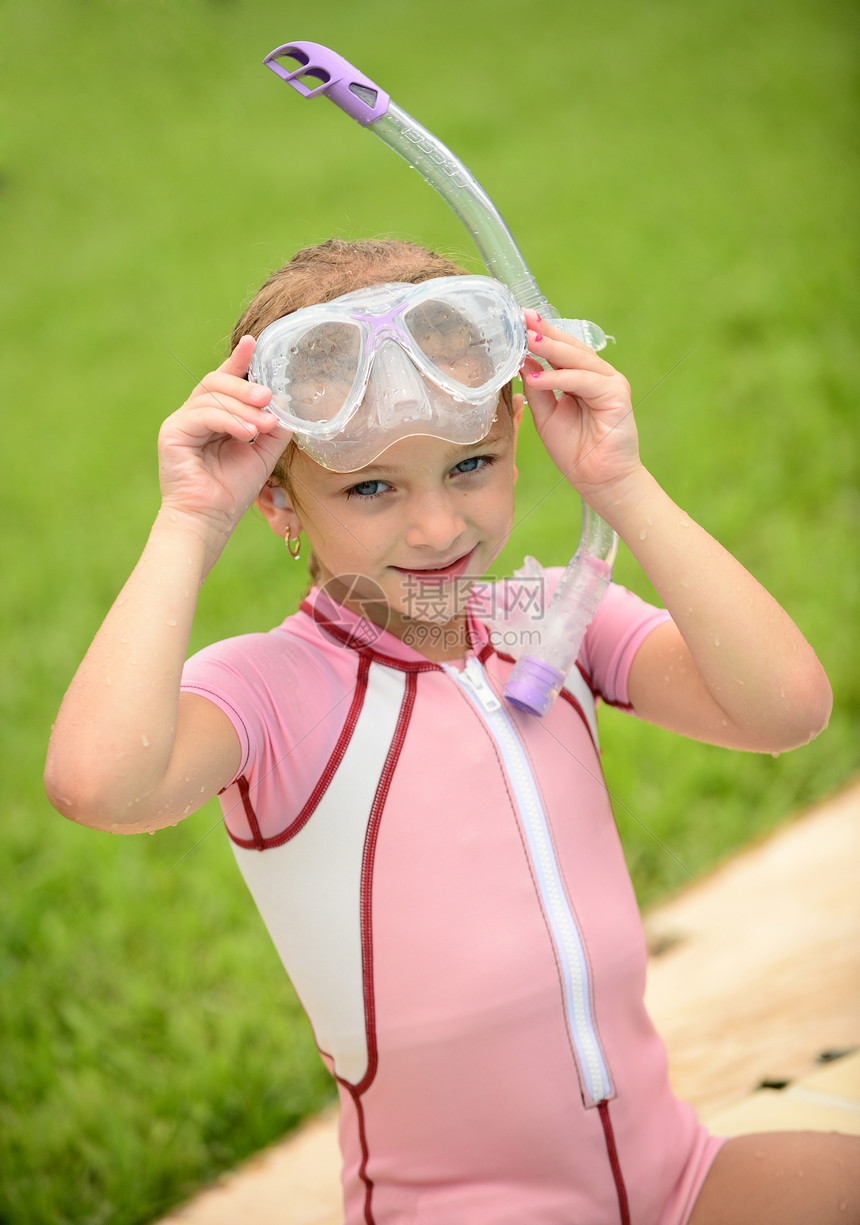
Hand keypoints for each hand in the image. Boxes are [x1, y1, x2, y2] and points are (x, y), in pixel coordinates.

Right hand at [157, 336, 290, 541]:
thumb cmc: (232, 491)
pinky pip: (202, 415)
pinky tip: (247, 434)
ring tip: (263, 425)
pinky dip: (228, 420)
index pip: (226, 381)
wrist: (209, 520)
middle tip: (269, 397)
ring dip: (243, 408)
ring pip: (212, 396)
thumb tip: (289, 406)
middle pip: (218, 382)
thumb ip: (275, 429)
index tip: (255, 343)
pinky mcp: (172, 432)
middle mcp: (196, 414)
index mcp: (216, 417)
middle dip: (246, 386)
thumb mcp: (263, 455)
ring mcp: (181, 421)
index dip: (240, 361)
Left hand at [520, 310, 641, 504]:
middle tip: (522, 318)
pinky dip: (559, 378)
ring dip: (551, 349)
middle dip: (544, 332)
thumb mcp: (546, 416)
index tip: (517, 320)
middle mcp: (596, 376)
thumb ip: (537, 388)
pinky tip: (537, 377)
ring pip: (578, 359)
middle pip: (569, 347)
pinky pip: (584, 380)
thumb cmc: (575, 451)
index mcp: (580, 379)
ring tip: (526, 340)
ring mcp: (609, 382)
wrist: (599, 480)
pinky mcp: (617, 394)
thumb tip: (522, 360)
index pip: (559, 351)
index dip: (539, 335)